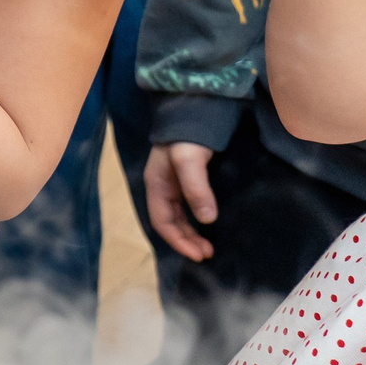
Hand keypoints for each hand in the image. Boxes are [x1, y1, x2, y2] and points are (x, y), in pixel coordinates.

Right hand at [145, 142, 218, 261]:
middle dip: (186, 240)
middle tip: (208, 254)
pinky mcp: (188, 180)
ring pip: (179, 216)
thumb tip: (207, 220)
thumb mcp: (189, 160)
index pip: (162, 221)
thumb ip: (196, 188)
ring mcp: (174, 184)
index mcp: (156, 185)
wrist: (194, 110)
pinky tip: (207, 225)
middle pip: (170, 222)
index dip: (178, 241)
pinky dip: (196, 221)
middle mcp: (163, 187)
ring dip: (191, 233)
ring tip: (209, 247)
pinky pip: (188, 208)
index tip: (199, 255)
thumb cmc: (187, 137)